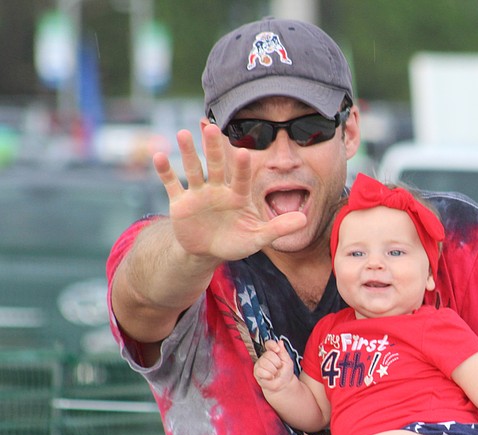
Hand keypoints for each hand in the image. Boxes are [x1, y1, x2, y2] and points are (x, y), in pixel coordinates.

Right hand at [152, 123, 305, 261]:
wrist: (208, 251)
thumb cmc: (236, 242)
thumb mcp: (258, 238)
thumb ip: (279, 228)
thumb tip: (305, 220)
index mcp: (238, 195)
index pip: (240, 178)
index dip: (240, 166)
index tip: (242, 151)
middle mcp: (218, 189)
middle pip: (215, 165)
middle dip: (212, 148)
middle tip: (211, 127)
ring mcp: (199, 194)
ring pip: (193, 169)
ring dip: (187, 153)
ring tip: (182, 133)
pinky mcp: (181, 202)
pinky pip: (172, 184)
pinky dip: (165, 172)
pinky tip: (159, 156)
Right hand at [254, 340, 295, 393]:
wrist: (283, 385)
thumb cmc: (285, 373)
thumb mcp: (287, 361)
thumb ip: (283, 351)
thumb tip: (280, 341)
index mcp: (272, 352)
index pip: (269, 344)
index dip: (272, 345)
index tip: (277, 349)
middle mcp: (265, 357)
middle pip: (268, 354)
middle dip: (276, 362)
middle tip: (279, 368)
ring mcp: (259, 364)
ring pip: (264, 362)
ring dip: (273, 370)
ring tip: (275, 373)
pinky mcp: (256, 372)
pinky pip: (260, 371)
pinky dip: (268, 375)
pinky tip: (271, 377)